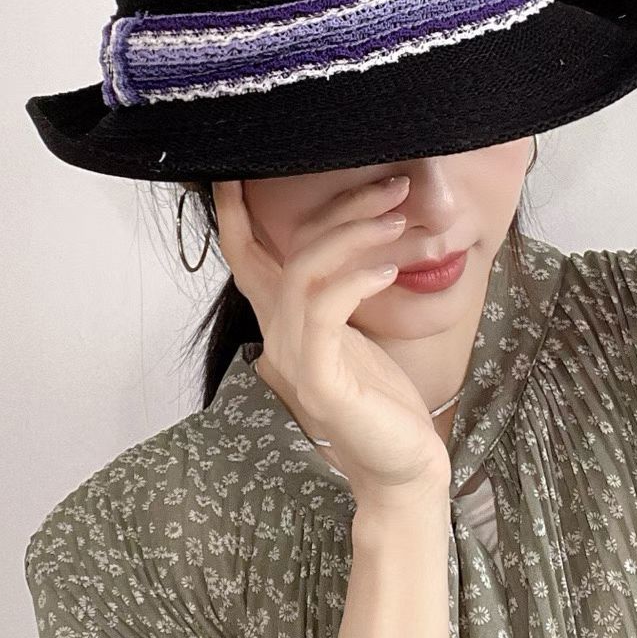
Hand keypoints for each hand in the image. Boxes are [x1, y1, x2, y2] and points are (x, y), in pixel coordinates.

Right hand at [213, 174, 452, 502]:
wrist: (402, 468)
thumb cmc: (384, 398)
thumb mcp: (358, 330)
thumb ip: (343, 286)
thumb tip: (365, 225)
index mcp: (285, 321)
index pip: (246, 258)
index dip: (234, 214)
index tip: (234, 170)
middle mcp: (279, 335)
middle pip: (290, 250)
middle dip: (340, 206)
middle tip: (394, 184)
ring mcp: (295, 359)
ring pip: (305, 272)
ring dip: (355, 234)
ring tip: (400, 218)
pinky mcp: (320, 381)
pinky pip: (325, 312)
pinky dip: (355, 279)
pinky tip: (390, 269)